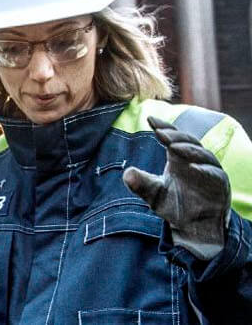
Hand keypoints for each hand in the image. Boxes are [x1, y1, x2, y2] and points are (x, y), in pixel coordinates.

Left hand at [124, 116, 232, 259]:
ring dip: (189, 149)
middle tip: (160, 132)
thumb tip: (127, 173)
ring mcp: (209, 171)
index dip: (163, 127)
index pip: (172, 138)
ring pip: (203, 154)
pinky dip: (205, 168)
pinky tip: (193, 166)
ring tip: (174, 147)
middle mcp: (195, 161)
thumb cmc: (174, 206)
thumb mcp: (153, 194)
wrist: (192, 227)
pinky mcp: (220, 184)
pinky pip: (215, 173)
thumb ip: (141, 183)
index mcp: (178, 159)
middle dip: (174, 135)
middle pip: (187, 141)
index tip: (150, 119)